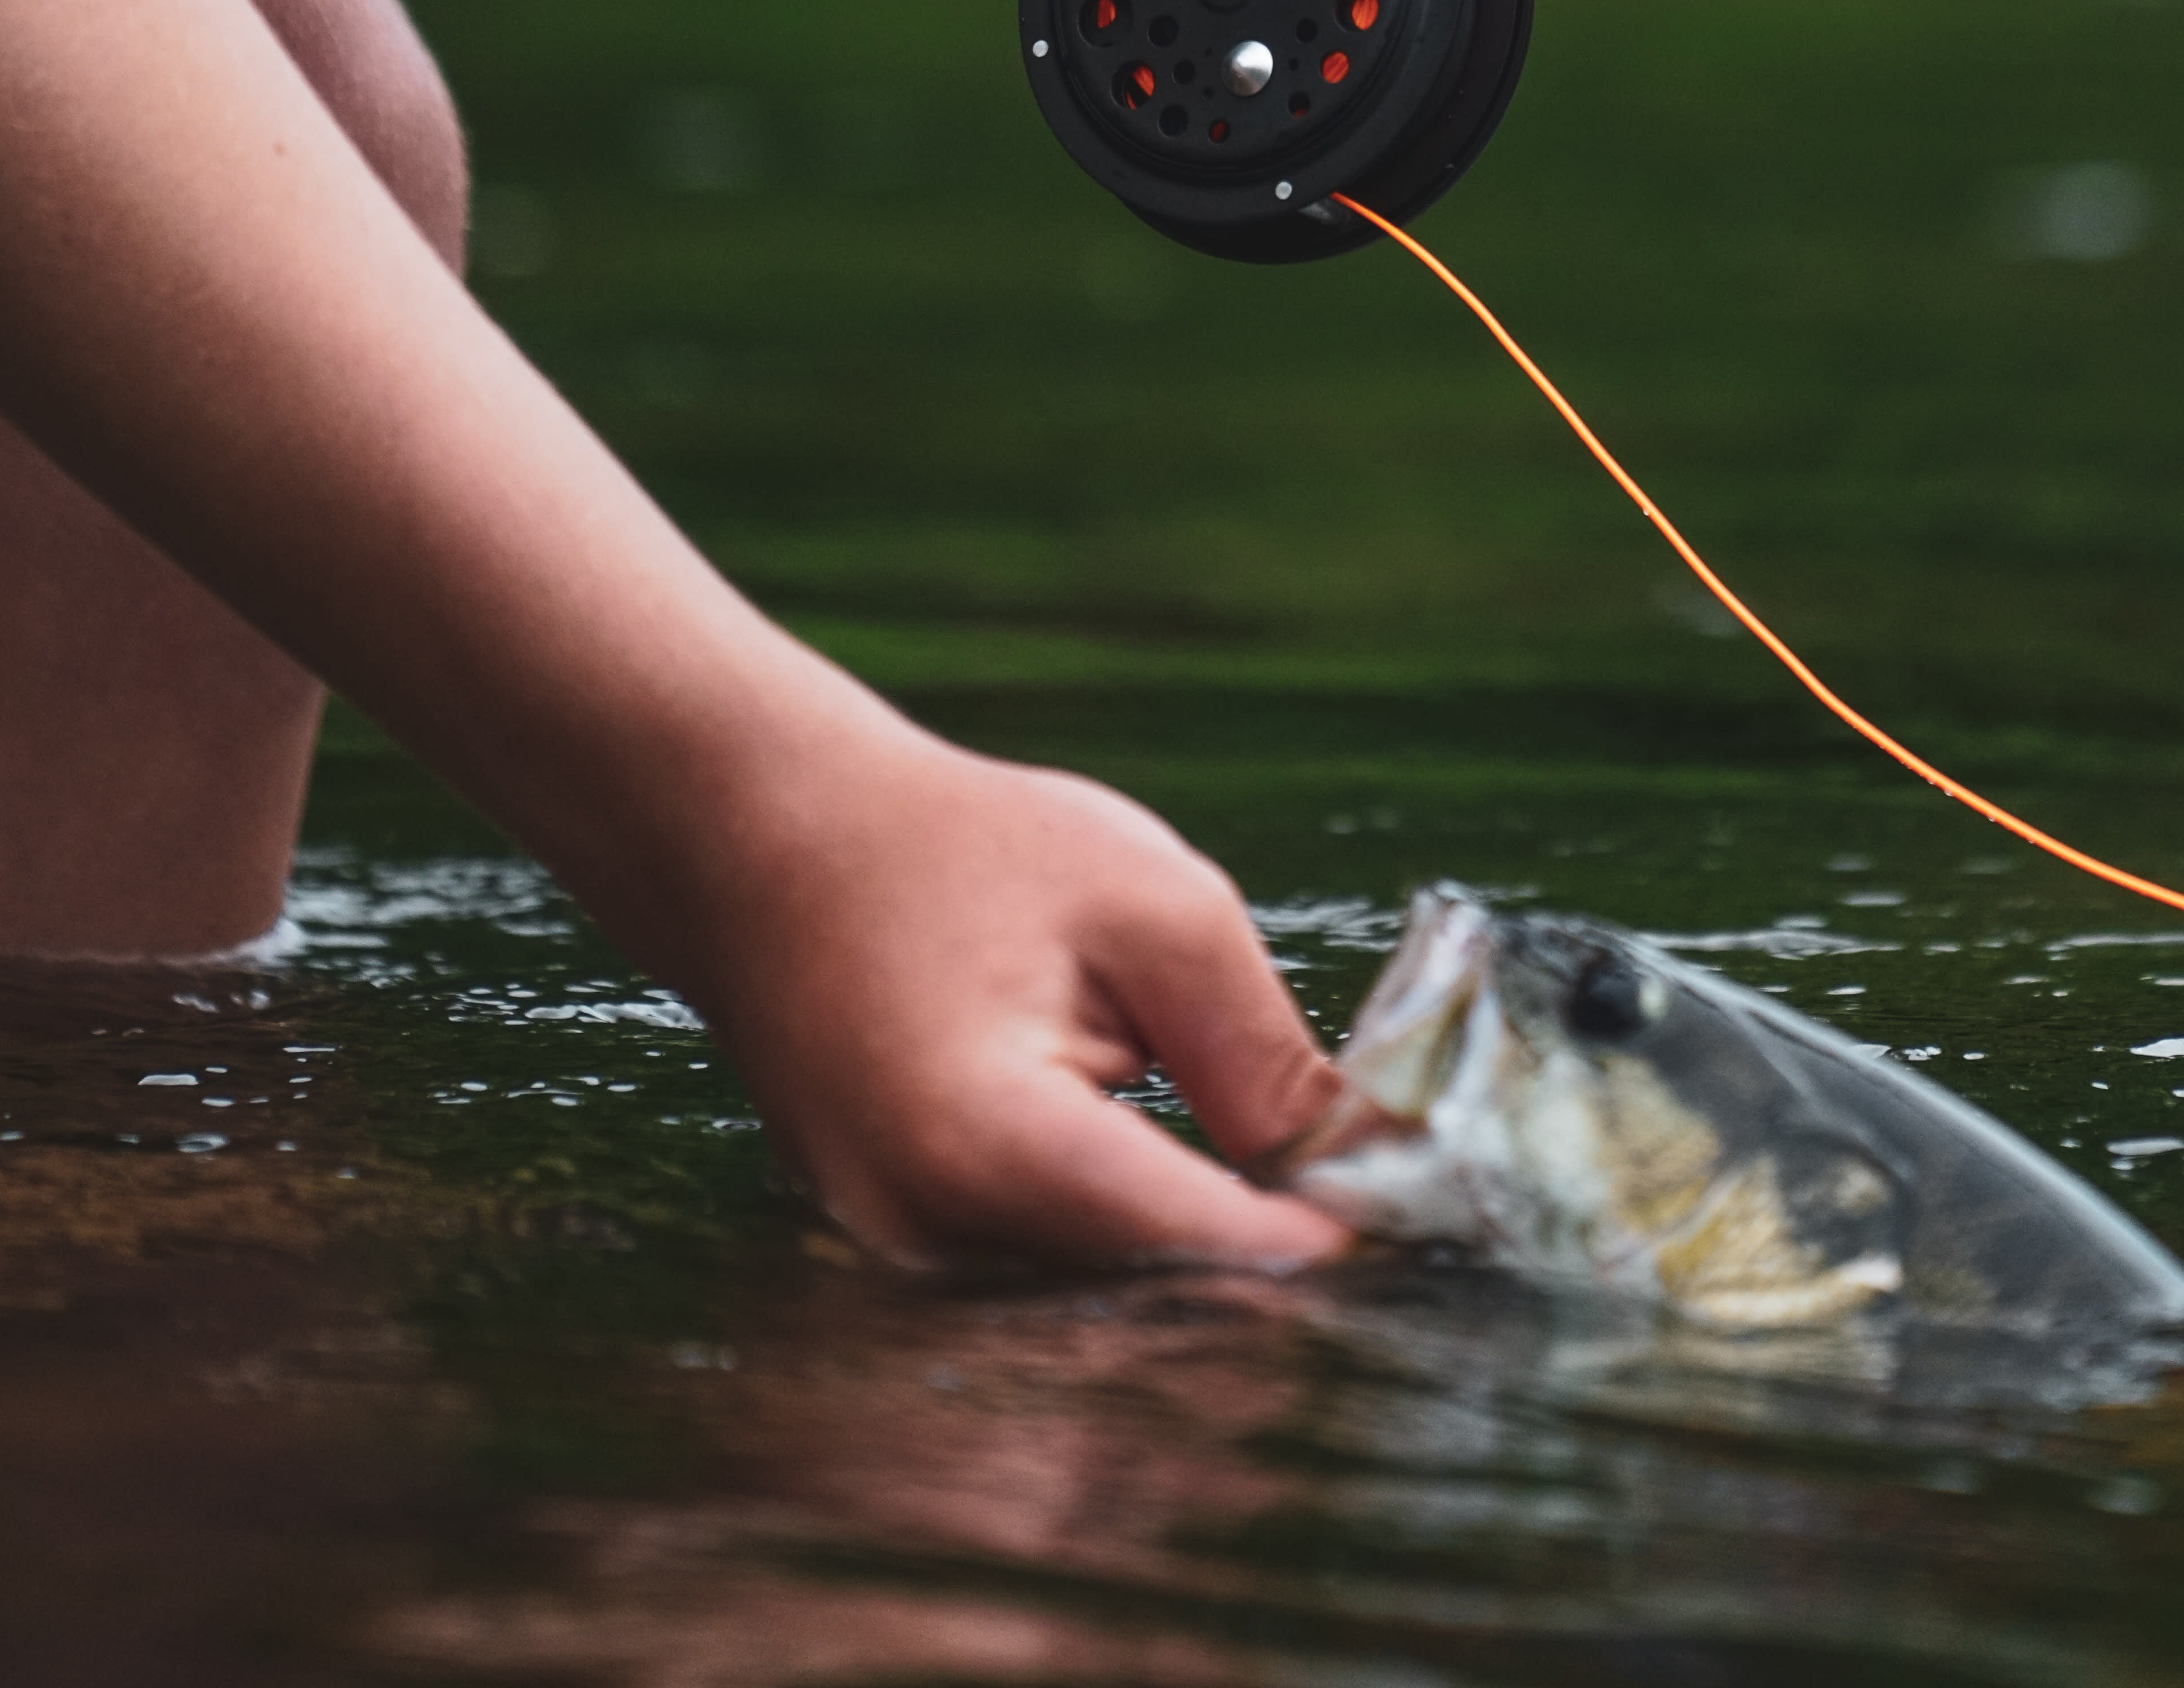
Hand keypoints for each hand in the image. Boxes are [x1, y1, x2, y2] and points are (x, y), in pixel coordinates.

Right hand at [686, 709, 1351, 1272]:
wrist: (768, 848)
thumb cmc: (958, 852)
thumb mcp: (1152, 907)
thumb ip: (1262, 1054)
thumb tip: (1370, 1174)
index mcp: (992, 1151)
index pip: (1201, 1253)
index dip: (1320, 1249)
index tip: (1415, 1217)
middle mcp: (930, 1246)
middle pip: (1148, 1329)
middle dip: (1269, 1301)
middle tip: (1369, 1230)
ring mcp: (902, 1271)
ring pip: (1095, 1334)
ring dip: (1202, 1300)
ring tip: (1295, 1227)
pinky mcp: (903, 1266)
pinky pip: (1037, 1308)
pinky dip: (1130, 1280)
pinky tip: (1201, 1230)